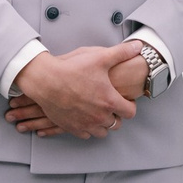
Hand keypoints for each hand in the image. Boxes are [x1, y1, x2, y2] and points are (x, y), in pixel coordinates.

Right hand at [12, 43, 140, 139]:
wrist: (45, 80)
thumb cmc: (71, 69)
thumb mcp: (99, 57)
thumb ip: (121, 53)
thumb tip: (137, 47)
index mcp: (110, 101)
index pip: (130, 112)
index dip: (130, 106)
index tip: (125, 100)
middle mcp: (99, 116)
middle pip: (117, 124)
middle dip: (116, 115)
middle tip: (111, 105)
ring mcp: (85, 124)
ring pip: (102, 132)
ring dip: (103, 124)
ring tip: (99, 113)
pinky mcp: (72, 128)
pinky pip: (86, 135)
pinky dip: (87, 128)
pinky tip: (85, 118)